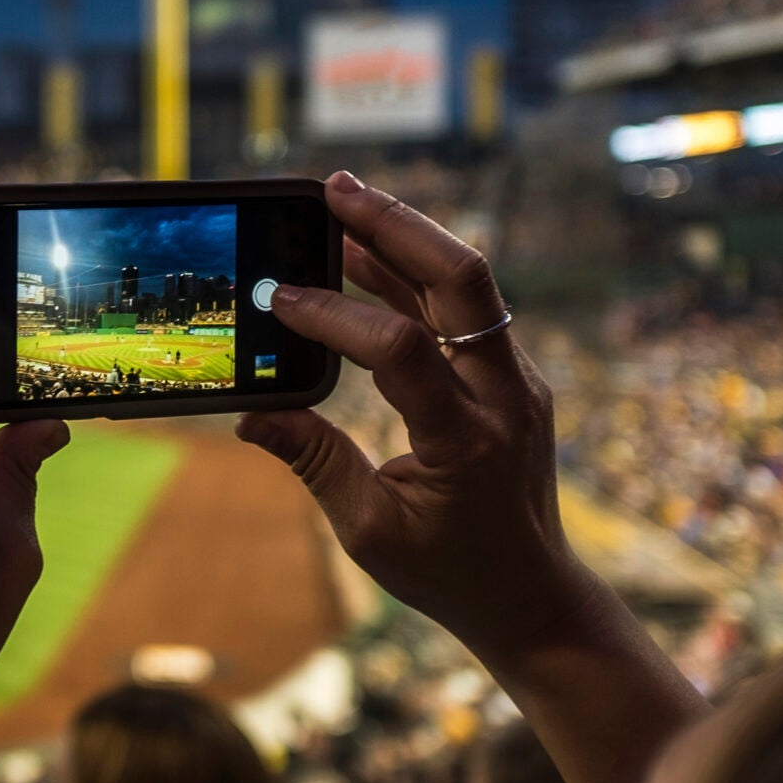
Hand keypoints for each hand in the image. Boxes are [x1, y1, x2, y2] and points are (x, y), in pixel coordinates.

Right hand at [238, 172, 589, 659]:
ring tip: (339, 203)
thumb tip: (250, 417)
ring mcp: (515, 379)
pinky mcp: (508, 374)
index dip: (336, 316)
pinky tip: (366, 254)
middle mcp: (504, 396)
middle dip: (396, 226)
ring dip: (404, 237)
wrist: (532, 593)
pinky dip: (414, 274)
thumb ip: (315, 462)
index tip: (277, 299)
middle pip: (463, 280)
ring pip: (467, 282)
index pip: (402, 350)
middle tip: (333, 188)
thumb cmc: (449, 570)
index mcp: (468, 440)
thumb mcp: (369, 531)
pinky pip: (464, 308)